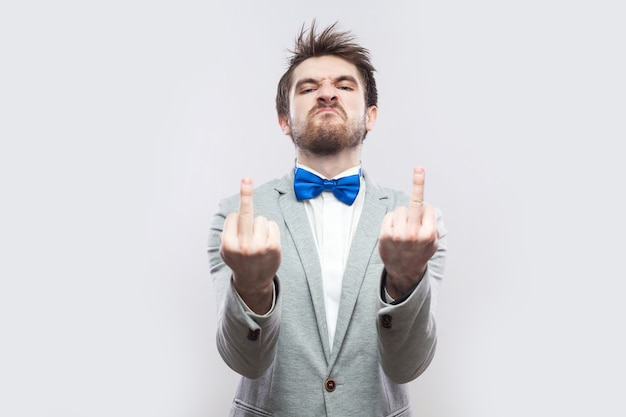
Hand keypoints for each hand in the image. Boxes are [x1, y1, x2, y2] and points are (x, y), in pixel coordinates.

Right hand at [220, 178, 280, 313]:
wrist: (253, 281)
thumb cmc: (238, 259)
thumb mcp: (225, 248)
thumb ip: (228, 230)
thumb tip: (236, 211)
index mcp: (228, 244)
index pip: (233, 216)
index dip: (236, 221)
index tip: (237, 228)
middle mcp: (244, 245)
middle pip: (245, 213)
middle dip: (245, 194)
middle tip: (246, 178)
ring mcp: (260, 247)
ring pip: (261, 219)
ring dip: (260, 226)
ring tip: (258, 242)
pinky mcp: (274, 247)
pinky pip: (272, 224)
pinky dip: (270, 229)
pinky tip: (267, 243)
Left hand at [379, 166, 438, 298]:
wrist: (404, 271)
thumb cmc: (420, 253)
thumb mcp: (434, 242)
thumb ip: (432, 225)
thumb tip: (427, 208)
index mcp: (428, 234)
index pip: (428, 208)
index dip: (426, 212)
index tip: (424, 187)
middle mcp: (413, 233)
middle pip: (415, 203)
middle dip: (419, 184)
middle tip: (419, 168)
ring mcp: (398, 234)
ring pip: (401, 209)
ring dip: (402, 216)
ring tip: (403, 232)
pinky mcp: (385, 235)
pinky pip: (389, 216)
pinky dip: (392, 220)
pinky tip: (394, 233)